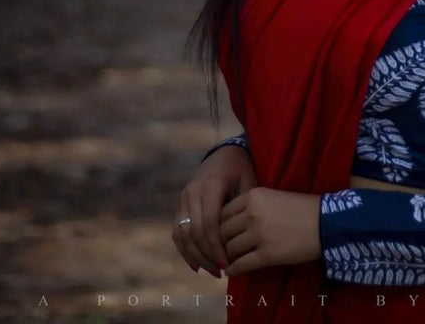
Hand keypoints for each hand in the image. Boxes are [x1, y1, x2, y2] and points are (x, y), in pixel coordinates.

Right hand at [173, 145, 257, 277]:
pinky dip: (185, 249)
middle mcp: (192, 191)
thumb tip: (242, 243)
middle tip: (220, 272)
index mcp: (210, 185)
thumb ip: (243, 210)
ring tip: (211, 271)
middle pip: (195, 231)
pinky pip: (177, 230)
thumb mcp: (247, 183)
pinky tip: (196, 264)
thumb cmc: (242, 169)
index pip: (209, 223)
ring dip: (195, 256)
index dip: (217, 247)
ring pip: (182, 233)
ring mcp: (183, 197)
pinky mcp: (179, 203)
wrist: (225, 151)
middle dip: (207, 255)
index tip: (227, 264)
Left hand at [221, 187, 321, 277]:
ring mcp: (258, 235)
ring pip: (231, 248)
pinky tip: (232, 271)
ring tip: (232, 259)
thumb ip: (254, 206)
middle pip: (224, 231)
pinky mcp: (266, 255)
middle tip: (228, 247)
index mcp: (253, 196)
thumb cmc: (303, 208)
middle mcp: (252, 213)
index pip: (224, 212)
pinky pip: (241, 265)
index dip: (222, 224)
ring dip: (230, 255)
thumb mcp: (274, 197)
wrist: (325, 222)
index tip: (226, 232)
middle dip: (224, 241)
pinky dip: (233, 270)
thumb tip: (236, 223)